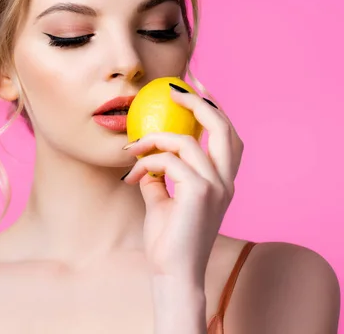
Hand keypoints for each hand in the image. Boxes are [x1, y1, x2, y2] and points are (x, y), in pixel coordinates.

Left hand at [122, 86, 243, 281]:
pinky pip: (169, 161)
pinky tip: (131, 175)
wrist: (172, 272)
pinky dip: (147, 161)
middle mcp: (225, 181)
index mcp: (222, 181)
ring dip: (153, 139)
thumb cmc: (168, 239)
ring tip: (131, 148)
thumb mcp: (162, 199)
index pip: (227, 135)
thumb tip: (146, 156)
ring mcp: (216, 186)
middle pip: (223, 127)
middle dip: (199, 101)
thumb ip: (159, 175)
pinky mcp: (200, 192)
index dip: (213, 107)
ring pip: (187, 141)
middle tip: (173, 86)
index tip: (193, 86)